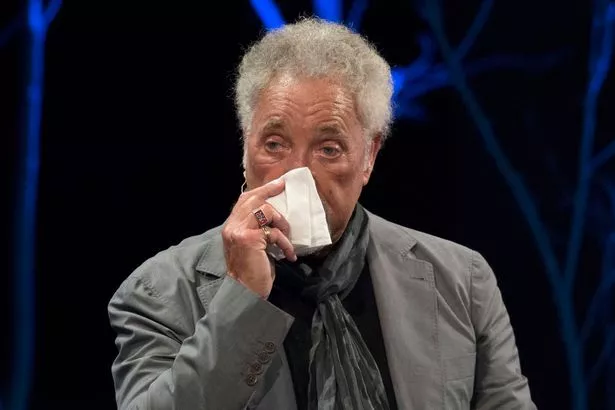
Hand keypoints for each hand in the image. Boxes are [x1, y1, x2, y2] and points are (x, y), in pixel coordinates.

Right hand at [221, 179, 296, 297]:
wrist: (245, 293)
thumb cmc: (252, 272)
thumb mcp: (252, 246)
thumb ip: (256, 230)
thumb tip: (274, 215)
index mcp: (231, 227)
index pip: (244, 200)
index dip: (262, 191)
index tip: (278, 184)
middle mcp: (232, 227)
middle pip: (253, 200)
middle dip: (271, 193)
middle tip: (284, 189)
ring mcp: (239, 232)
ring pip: (265, 211)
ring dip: (282, 223)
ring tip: (287, 239)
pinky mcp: (250, 239)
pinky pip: (274, 232)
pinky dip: (285, 243)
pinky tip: (289, 255)